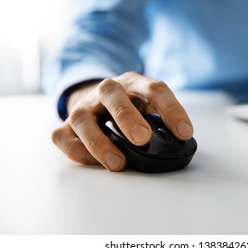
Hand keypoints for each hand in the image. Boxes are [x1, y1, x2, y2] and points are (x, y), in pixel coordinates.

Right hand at [51, 72, 193, 171]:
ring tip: (117, 163)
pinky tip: (94, 162)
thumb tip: (178, 143)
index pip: (154, 90)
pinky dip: (77, 151)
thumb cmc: (130, 106)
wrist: (97, 99)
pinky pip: (63, 137)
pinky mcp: (65, 125)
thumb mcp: (149, 105)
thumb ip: (161, 120)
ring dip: (99, 142)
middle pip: (113, 95)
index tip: (185, 132)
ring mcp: (84, 107)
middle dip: (127, 117)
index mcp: (134, 84)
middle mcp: (106, 91)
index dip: (171, 109)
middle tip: (142, 139)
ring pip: (82, 118)